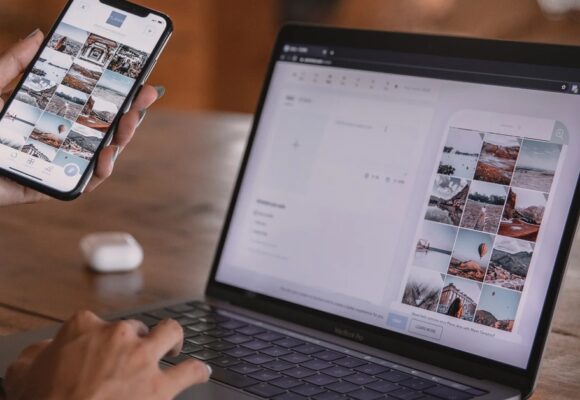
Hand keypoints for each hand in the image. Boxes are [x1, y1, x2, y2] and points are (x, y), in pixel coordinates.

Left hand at [0, 29, 161, 205]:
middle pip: (104, 128)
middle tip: (146, 96)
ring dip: (123, 138)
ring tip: (131, 121)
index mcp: (52, 116)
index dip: (117, 94)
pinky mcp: (53, 186)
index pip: (92, 105)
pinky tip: (107, 155)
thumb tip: (41, 35)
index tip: (138, 79)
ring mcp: (59, 164)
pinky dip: (101, 170)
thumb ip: (15, 63)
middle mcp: (61, 141)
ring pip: (102, 154)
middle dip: (131, 112)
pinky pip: (84, 182)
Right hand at [4, 311, 210, 399]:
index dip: (98, 337)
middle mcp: (118, 335)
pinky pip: (190, 371)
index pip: (95, 322)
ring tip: (175, 349)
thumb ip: (38, 357)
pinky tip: (201, 372)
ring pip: (170, 334)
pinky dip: (198, 371)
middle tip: (132, 357)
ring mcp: (142, 358)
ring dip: (174, 341)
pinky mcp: (160, 387)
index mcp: (84, 327)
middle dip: (136, 341)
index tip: (99, 348)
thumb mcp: (25, 375)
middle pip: (135, 327)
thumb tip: (44, 352)